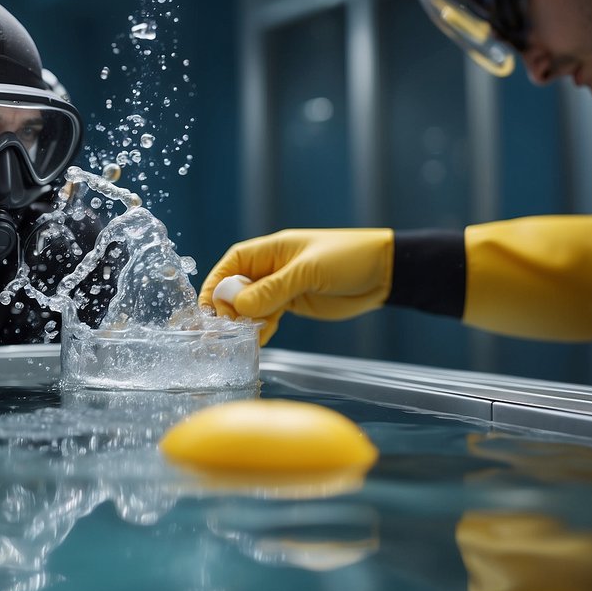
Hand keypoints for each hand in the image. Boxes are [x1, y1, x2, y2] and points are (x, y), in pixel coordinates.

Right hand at [199, 229, 393, 344]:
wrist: (384, 273)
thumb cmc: (348, 258)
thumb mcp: (309, 271)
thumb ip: (273, 289)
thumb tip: (238, 306)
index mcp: (270, 250)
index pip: (231, 265)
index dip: (216, 285)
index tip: (207, 309)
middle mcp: (271, 268)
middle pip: (236, 289)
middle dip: (228, 309)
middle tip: (226, 331)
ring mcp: (281, 287)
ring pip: (250, 306)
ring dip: (245, 322)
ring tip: (242, 340)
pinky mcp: (293, 303)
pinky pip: (267, 316)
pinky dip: (261, 328)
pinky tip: (260, 340)